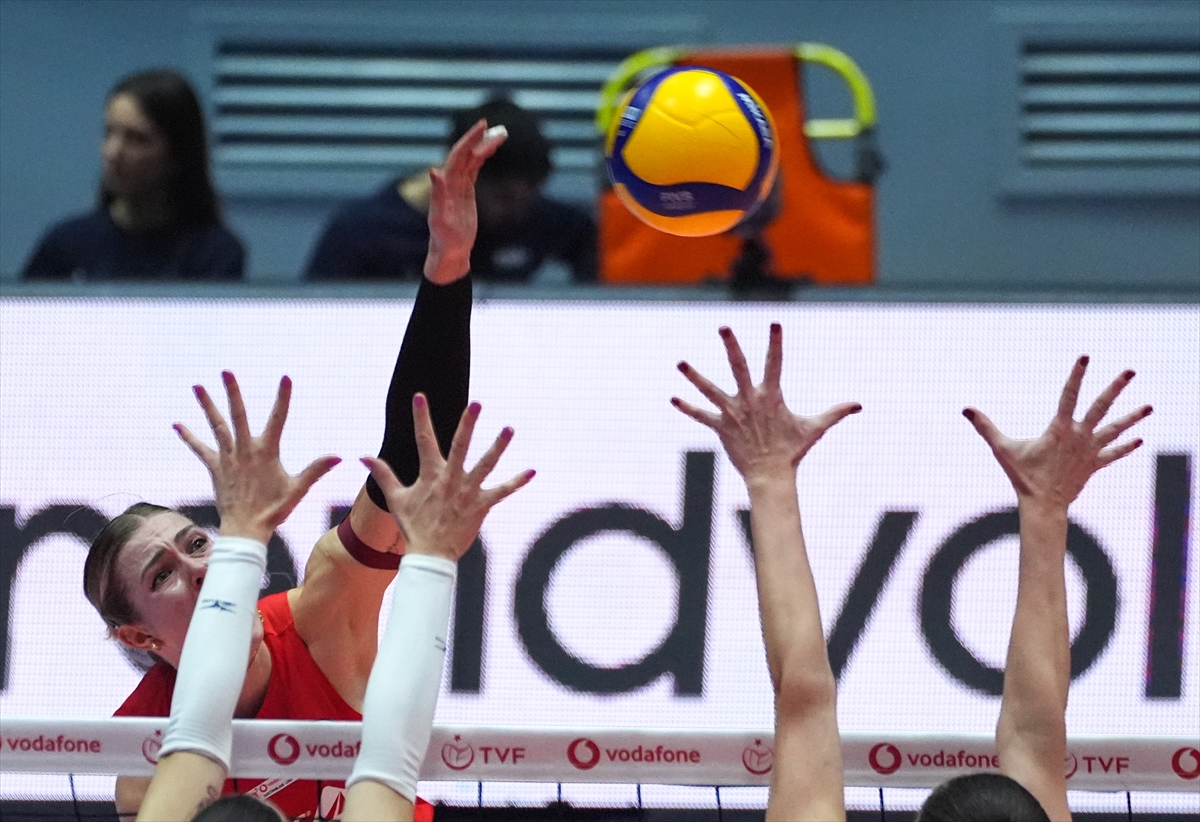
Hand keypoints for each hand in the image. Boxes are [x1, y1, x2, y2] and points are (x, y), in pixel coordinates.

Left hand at [175, 372, 340, 543]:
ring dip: (207, 405)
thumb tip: (339, 457)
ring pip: (217, 426)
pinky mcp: (215, 468)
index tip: (285, 378)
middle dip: (232, 392)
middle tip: (225, 372)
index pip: (278, 418)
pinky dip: (189, 437)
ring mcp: (228, 458)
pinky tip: (177, 425)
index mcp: (267, 452)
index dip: (283, 398)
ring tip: (197, 386)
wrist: (245, 529)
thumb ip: (316, 470)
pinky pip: (200, 449)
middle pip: (238, 415)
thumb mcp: (298, 489)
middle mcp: (245, 450)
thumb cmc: (274, 510)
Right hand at [361, 394, 533, 561]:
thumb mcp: (396, 498)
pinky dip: (517, 482)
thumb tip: (362, 456)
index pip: (423, 440)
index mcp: (430, 475)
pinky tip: (532, 471)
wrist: (430, 555)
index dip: (420, 417)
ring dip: (498, 447)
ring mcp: (468, 492)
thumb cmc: (413, 525)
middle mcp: (450, 480)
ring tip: (509, 428)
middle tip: (476, 403)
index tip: (419, 395)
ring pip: (485, 465)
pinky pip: (502, 492)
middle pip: (460, 447)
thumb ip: (382, 474)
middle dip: (468, 424)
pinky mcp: (482, 506)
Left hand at [424, 119, 506, 283]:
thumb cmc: (445, 240)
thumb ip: (437, 195)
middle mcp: (450, 181)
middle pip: (465, 153)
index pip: (458, 156)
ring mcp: (458, 185)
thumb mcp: (441, 220)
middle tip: (497, 127)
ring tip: (502, 134)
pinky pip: (474, 168)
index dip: (469, 140)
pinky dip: (482, 157)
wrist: (449, 252)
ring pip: (471, 159)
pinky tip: (491, 149)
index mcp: (446, 184)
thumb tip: (434, 170)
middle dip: (479, 139)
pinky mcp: (465, 192)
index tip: (482, 126)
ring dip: (484, 146)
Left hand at [672, 324, 860, 483]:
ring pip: (710, 390)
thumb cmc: (793, 450)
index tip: (775, 323)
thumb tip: (859, 405)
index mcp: (771, 395)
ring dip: (694, 376)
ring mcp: (733, 413)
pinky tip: (673, 399)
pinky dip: (687, 408)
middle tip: (722, 327)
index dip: (775, 342)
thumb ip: (835, 413)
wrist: (771, 474)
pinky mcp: (721, 427)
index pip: (775, 362)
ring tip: (680, 363)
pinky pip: (701, 416)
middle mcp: (749, 400)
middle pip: (738, 367)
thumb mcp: (814, 428)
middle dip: (730, 346)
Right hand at [964, 356, 1150, 508]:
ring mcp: (1090, 450)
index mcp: (1060, 429)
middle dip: (1116, 387)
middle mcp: (1079, 436)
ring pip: (1115, 429)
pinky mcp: (1094, 464)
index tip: (1085, 357)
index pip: (1069, 395)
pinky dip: (1125, 447)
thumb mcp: (1002, 449)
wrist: (1044, 505)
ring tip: (1149, 406)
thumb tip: (966, 409)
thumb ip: (985, 427)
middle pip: (1102, 407)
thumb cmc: (1023, 476)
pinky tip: (1139, 440)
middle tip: (1131, 371)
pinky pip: (1112, 454)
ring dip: (1132, 417)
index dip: (1077, 375)